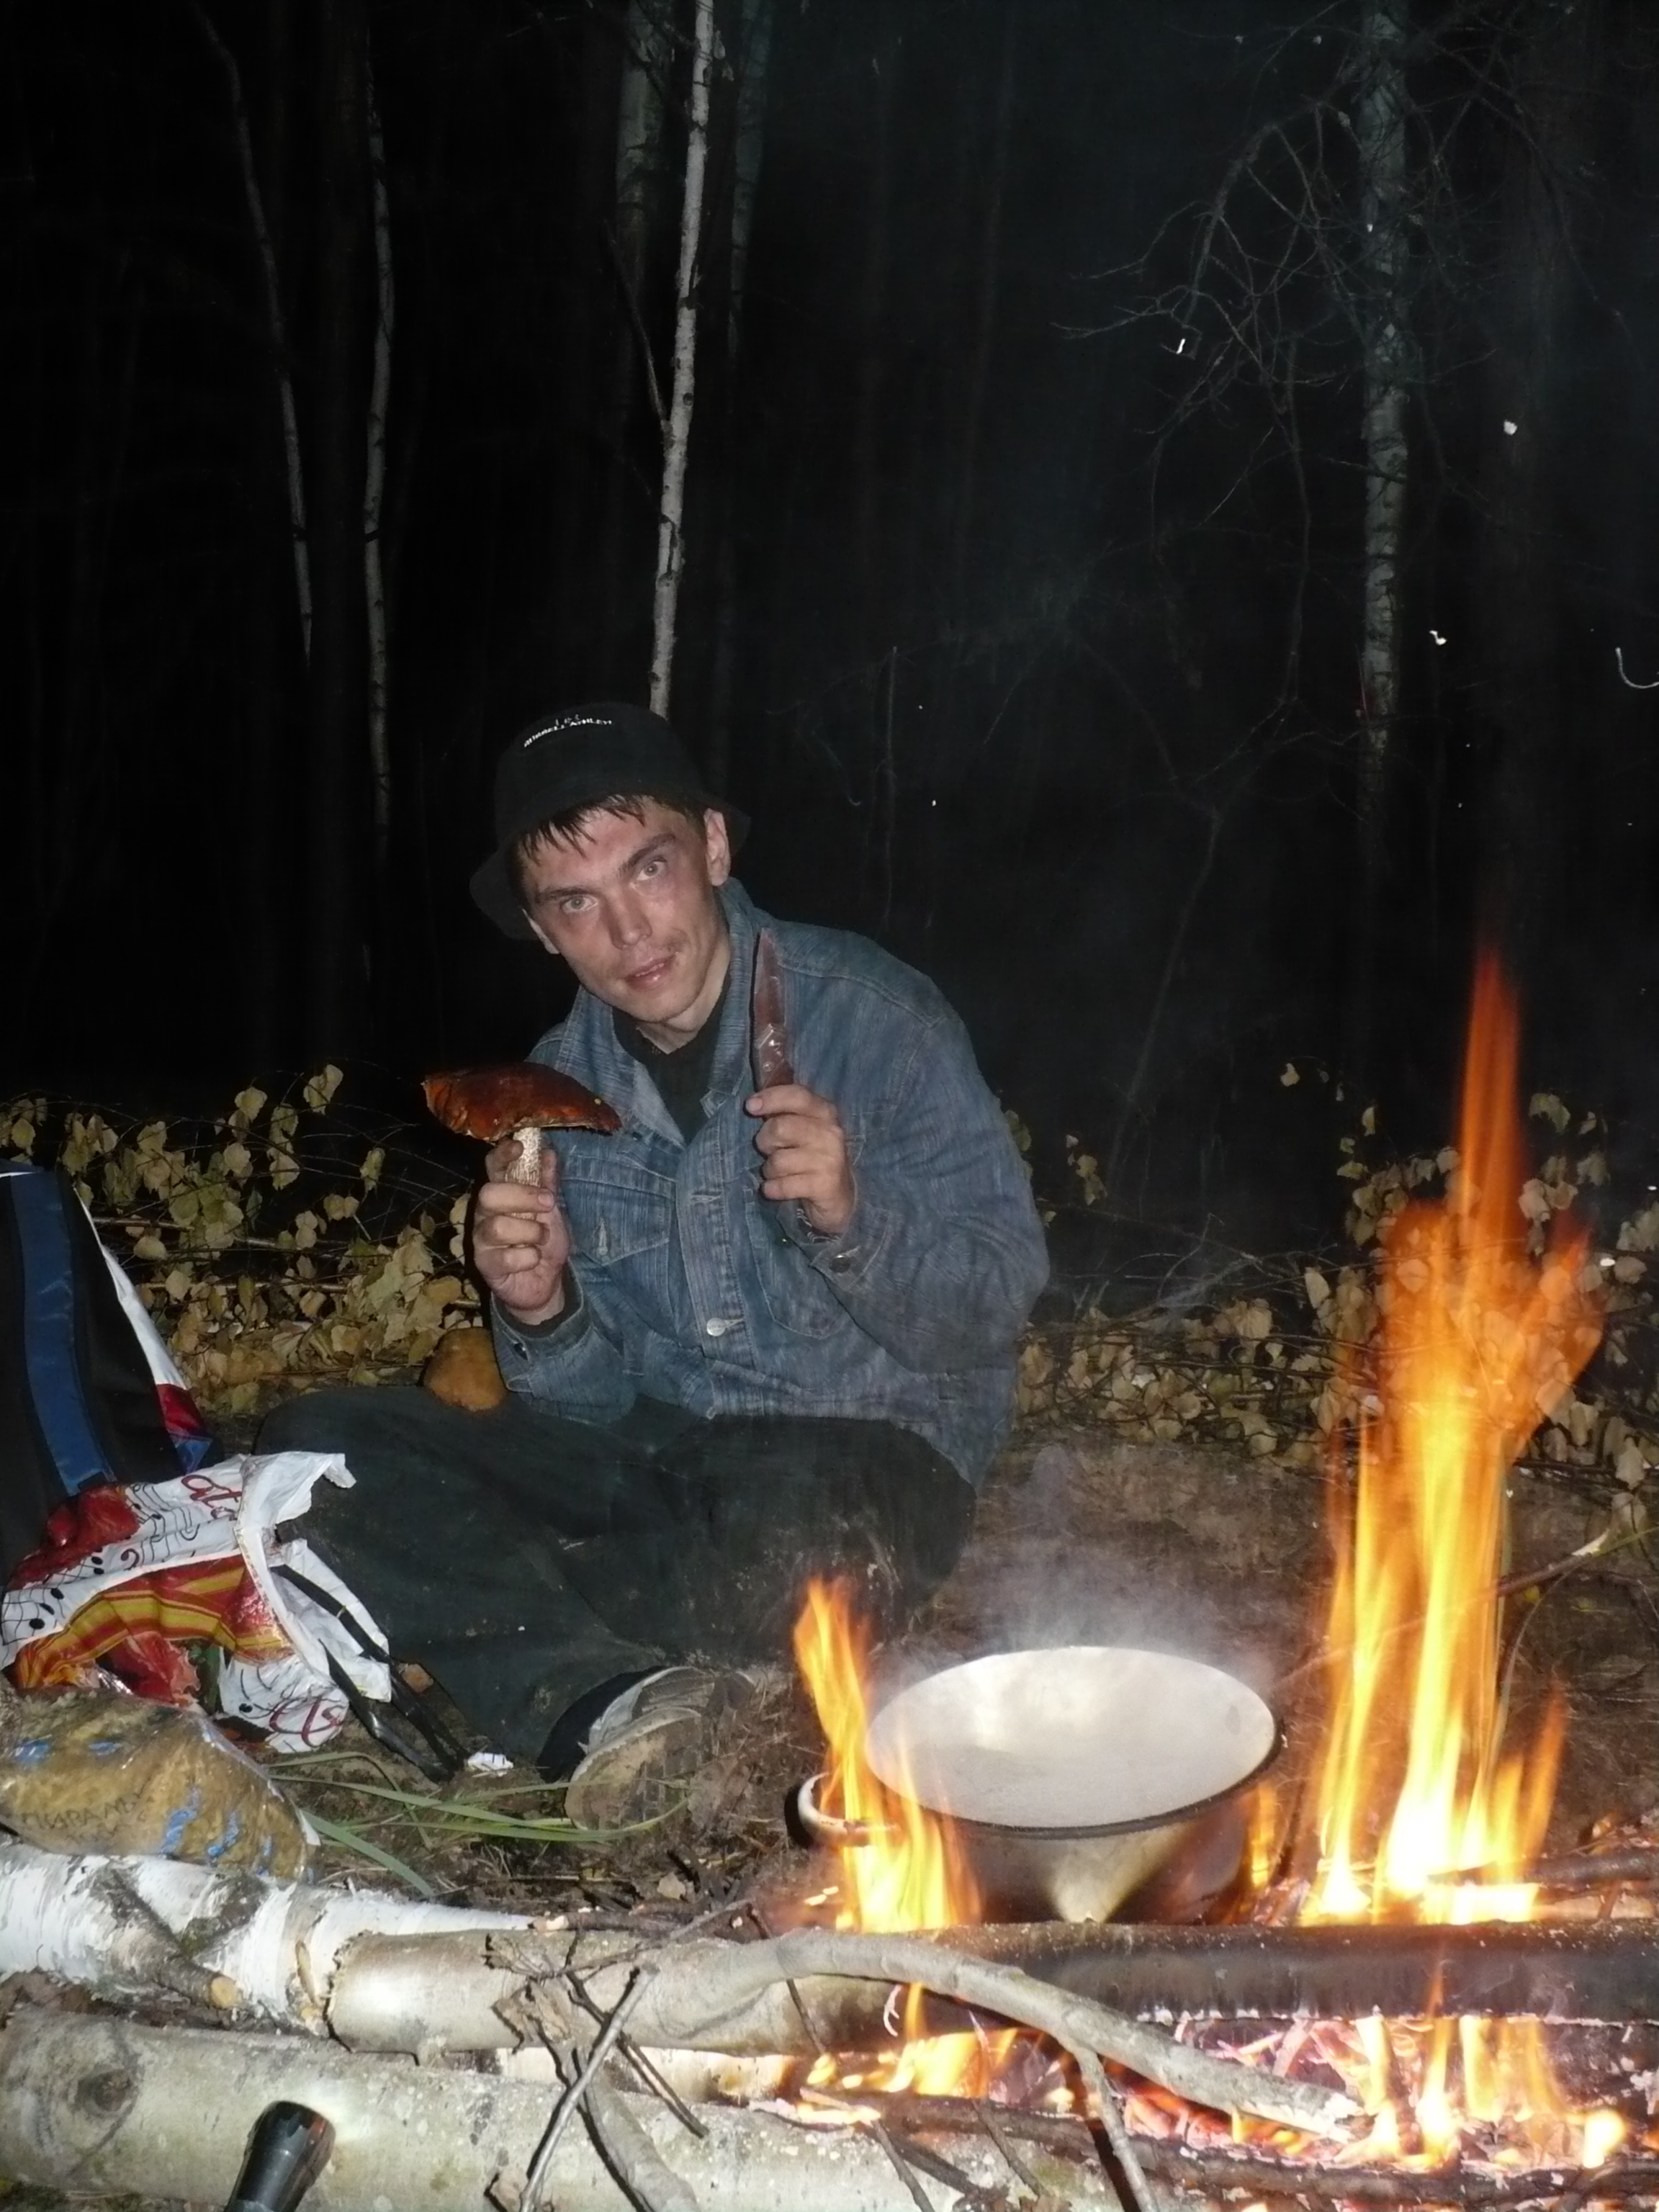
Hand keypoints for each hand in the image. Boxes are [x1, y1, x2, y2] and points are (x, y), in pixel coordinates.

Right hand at [472, 1138, 571, 1323]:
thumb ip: (548, 1185)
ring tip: (542, 1240)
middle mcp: (484, 1213)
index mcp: (501, 1194)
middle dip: (522, 1196)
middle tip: (548, 1204)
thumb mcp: (551, 1212)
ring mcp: (481, 1240)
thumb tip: (548, 1153)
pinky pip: (506, 1257)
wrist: (544, 1282)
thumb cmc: (543, 1242)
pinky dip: (530, 1258)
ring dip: (531, 1233)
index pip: (492, 1168)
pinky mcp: (484, 1265)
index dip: (502, 1155)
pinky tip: (533, 1260)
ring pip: (498, 1227)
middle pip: (489, 1194)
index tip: (520, 1147)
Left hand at [747, 1083, 855, 1237]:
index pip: (797, 1096)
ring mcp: (830, 1159)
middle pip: (780, 1128)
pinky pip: (783, 1185)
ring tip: (777, 1173)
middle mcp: (831, 1133)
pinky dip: (772, 1189)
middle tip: (767, 1151)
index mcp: (824, 1112)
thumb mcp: (803, 1130)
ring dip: (769, 1170)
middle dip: (764, 1141)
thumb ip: (784, 1113)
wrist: (839, 1197)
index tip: (750, 1106)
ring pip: (778, 1161)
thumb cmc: (811, 1158)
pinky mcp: (825, 1185)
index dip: (772, 1098)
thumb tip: (755, 1100)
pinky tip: (774, 1189)